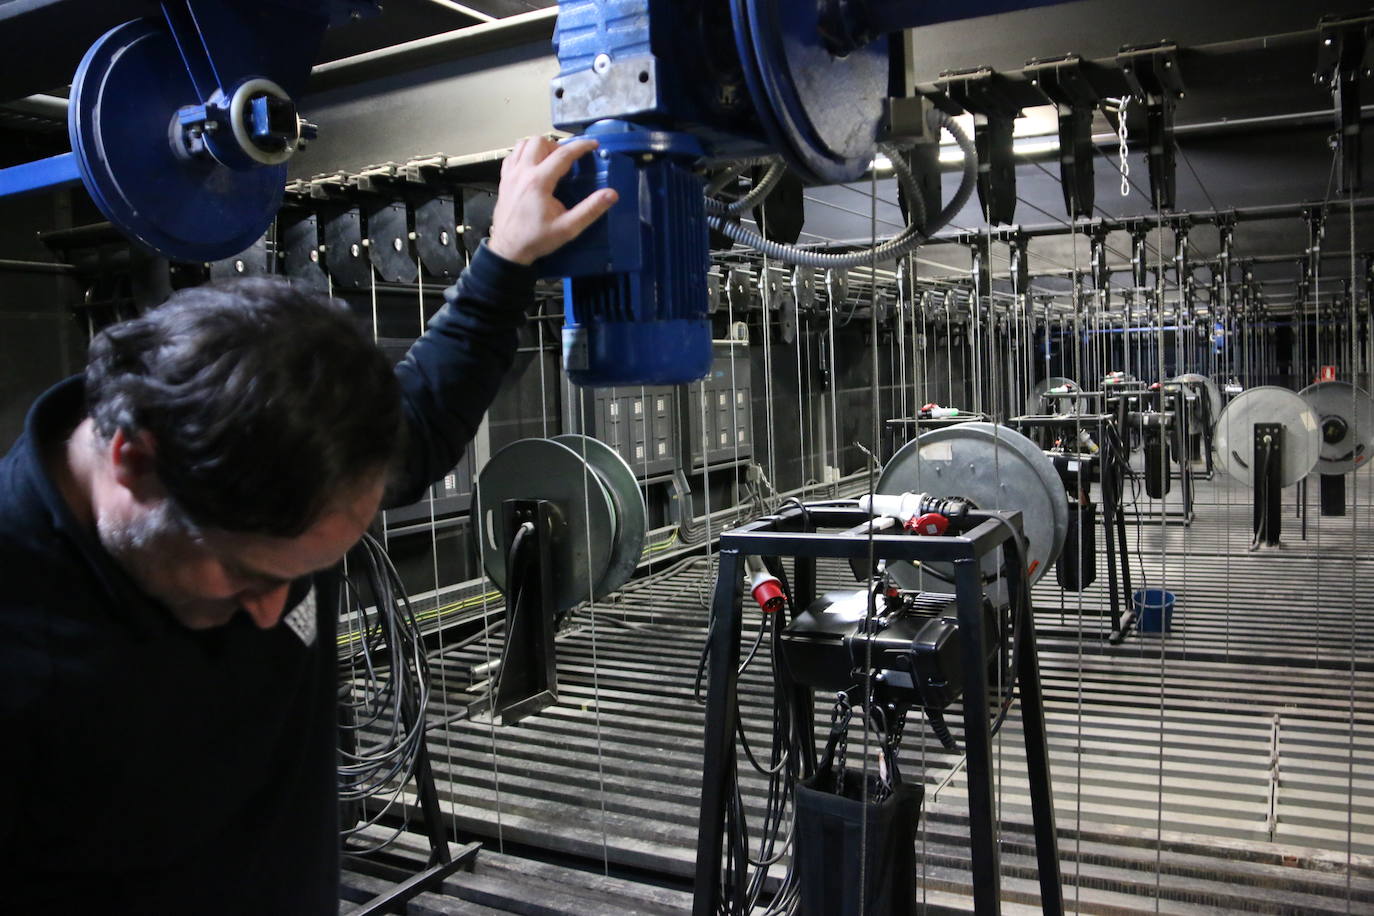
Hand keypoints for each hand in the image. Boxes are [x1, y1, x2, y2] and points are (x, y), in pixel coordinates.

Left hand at [486, 136, 618, 265]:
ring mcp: (510, 174)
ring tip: (550, 160)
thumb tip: (611, 194)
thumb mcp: (568, 228)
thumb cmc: (537, 239)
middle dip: (557, 146)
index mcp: (539, 182)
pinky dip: (524, 154)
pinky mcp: (504, 179)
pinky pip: (513, 155)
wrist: (508, 249)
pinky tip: (533, 166)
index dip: (581, 146)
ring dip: (539, 147)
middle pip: (540, 141)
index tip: (593, 144)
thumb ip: (590, 210)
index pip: (563, 154)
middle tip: (567, 160)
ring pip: (524, 144)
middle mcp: (523, 172)